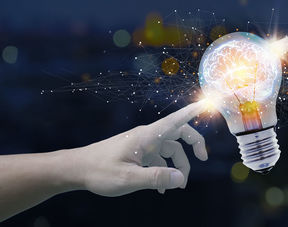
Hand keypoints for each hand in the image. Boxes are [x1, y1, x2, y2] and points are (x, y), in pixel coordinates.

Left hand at [68, 101, 207, 195]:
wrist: (77, 170)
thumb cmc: (99, 171)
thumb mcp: (128, 178)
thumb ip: (155, 178)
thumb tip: (181, 179)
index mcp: (147, 136)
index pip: (175, 120)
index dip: (192, 112)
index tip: (206, 103)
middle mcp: (147, 137)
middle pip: (178, 134)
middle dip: (193, 145)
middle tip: (203, 159)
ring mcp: (143, 145)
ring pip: (170, 150)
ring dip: (177, 166)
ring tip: (178, 186)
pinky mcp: (138, 153)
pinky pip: (158, 159)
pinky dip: (164, 171)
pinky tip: (161, 188)